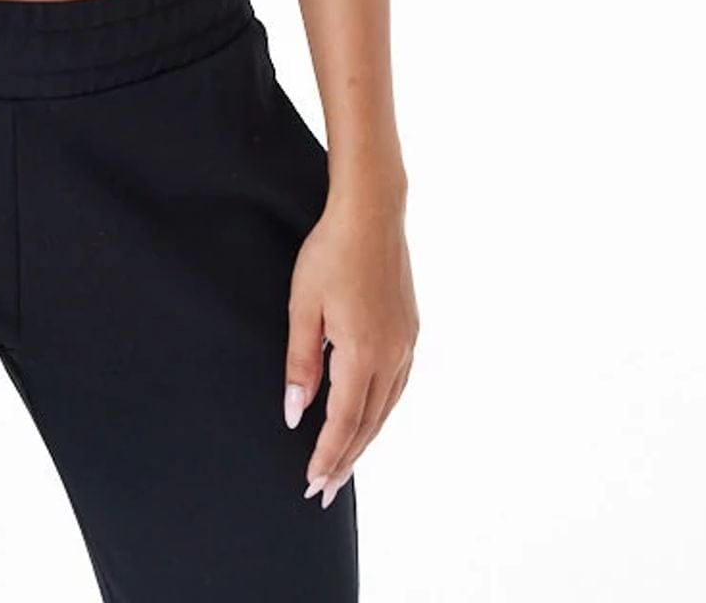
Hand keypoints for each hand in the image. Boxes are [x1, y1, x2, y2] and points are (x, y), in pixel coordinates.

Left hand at [284, 187, 417, 506]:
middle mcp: (392, 356)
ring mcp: (406, 344)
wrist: (373, 213)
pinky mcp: (411, 331)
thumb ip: (301, 363)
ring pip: (386, 409)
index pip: (343, 422)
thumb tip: (294, 413)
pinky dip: (380, 412)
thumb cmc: (330, 253)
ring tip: (344, 466)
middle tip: (325, 493)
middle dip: (345, 461)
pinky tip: (369, 419)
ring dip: (364, 441)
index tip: (311, 483)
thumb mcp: (303, 305)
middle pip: (368, 424)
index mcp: (362, 353)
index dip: (327, 456)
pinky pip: (397, 387)